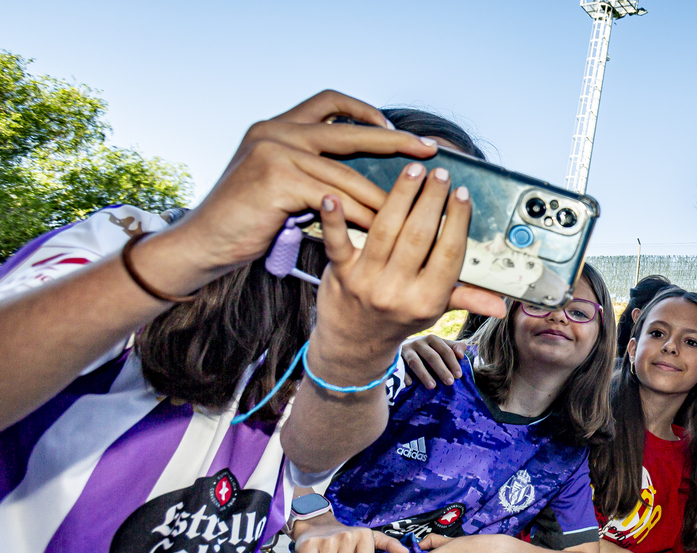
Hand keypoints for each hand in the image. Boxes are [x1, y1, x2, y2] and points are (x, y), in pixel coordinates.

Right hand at [162, 91, 437, 290]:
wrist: (204, 243)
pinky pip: (332, 199)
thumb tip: (362, 182)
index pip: (329, 102)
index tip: (395, 129)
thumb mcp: (280, 184)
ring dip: (380, 195)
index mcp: (277, 126)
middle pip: (348, 131)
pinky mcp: (276, 180)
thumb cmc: (246, 220)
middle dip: (393, 142)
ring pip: (344, 174)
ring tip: (411, 209)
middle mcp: (275, 131)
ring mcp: (274, 152)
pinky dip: (357, 215)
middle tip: (429, 152)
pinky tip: (378, 228)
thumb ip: (312, 172)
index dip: (365, 111)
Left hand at [305, 158, 505, 384]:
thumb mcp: (434, 312)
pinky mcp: (339, 272)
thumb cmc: (398, 320)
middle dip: (431, 200)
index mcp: (427, 300)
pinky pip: (337, 242)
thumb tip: (503, 306)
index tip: (462, 194)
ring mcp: (366, 281)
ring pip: (385, 229)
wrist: (353, 343)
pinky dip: (333, 219)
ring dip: (400, 195)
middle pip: (418, 236)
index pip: (448, 254)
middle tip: (440, 173)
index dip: (457, 221)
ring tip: (414, 170)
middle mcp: (397, 291)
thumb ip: (466, 299)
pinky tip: (333, 196)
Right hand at [402, 335, 468, 388]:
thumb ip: (455, 347)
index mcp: (432, 339)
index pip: (445, 350)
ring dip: (424, 374)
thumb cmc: (427, 348)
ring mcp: (406, 350)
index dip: (453, 363)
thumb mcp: (441, 345)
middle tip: (450, 383)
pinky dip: (404, 375)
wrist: (401, 344)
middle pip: (432, 356)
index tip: (458, 376)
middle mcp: (418, 342)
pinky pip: (399, 367)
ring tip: (432, 386)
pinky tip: (409, 384)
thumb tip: (462, 354)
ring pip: (415, 362)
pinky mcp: (395, 358)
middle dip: (442, 370)